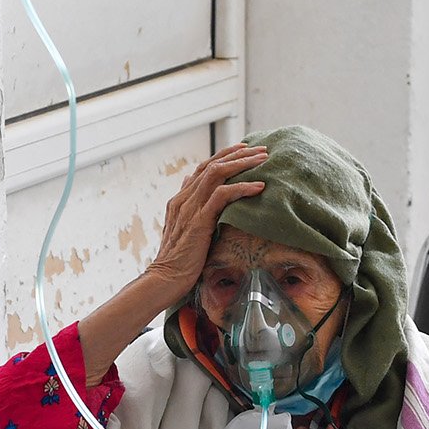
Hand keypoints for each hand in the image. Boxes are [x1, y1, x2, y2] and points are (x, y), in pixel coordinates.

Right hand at [141, 143, 268, 307]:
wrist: (165, 279)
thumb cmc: (178, 261)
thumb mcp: (182, 231)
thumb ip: (187, 209)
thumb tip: (188, 186)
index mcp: (179, 200)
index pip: (202, 168)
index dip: (224, 156)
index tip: (244, 149)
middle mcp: (183, 199)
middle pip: (211, 165)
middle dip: (237, 154)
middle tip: (261, 149)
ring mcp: (189, 208)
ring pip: (216, 173)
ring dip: (242, 164)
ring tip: (263, 160)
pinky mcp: (198, 220)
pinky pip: (222, 196)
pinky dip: (242, 188)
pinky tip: (259, 186)